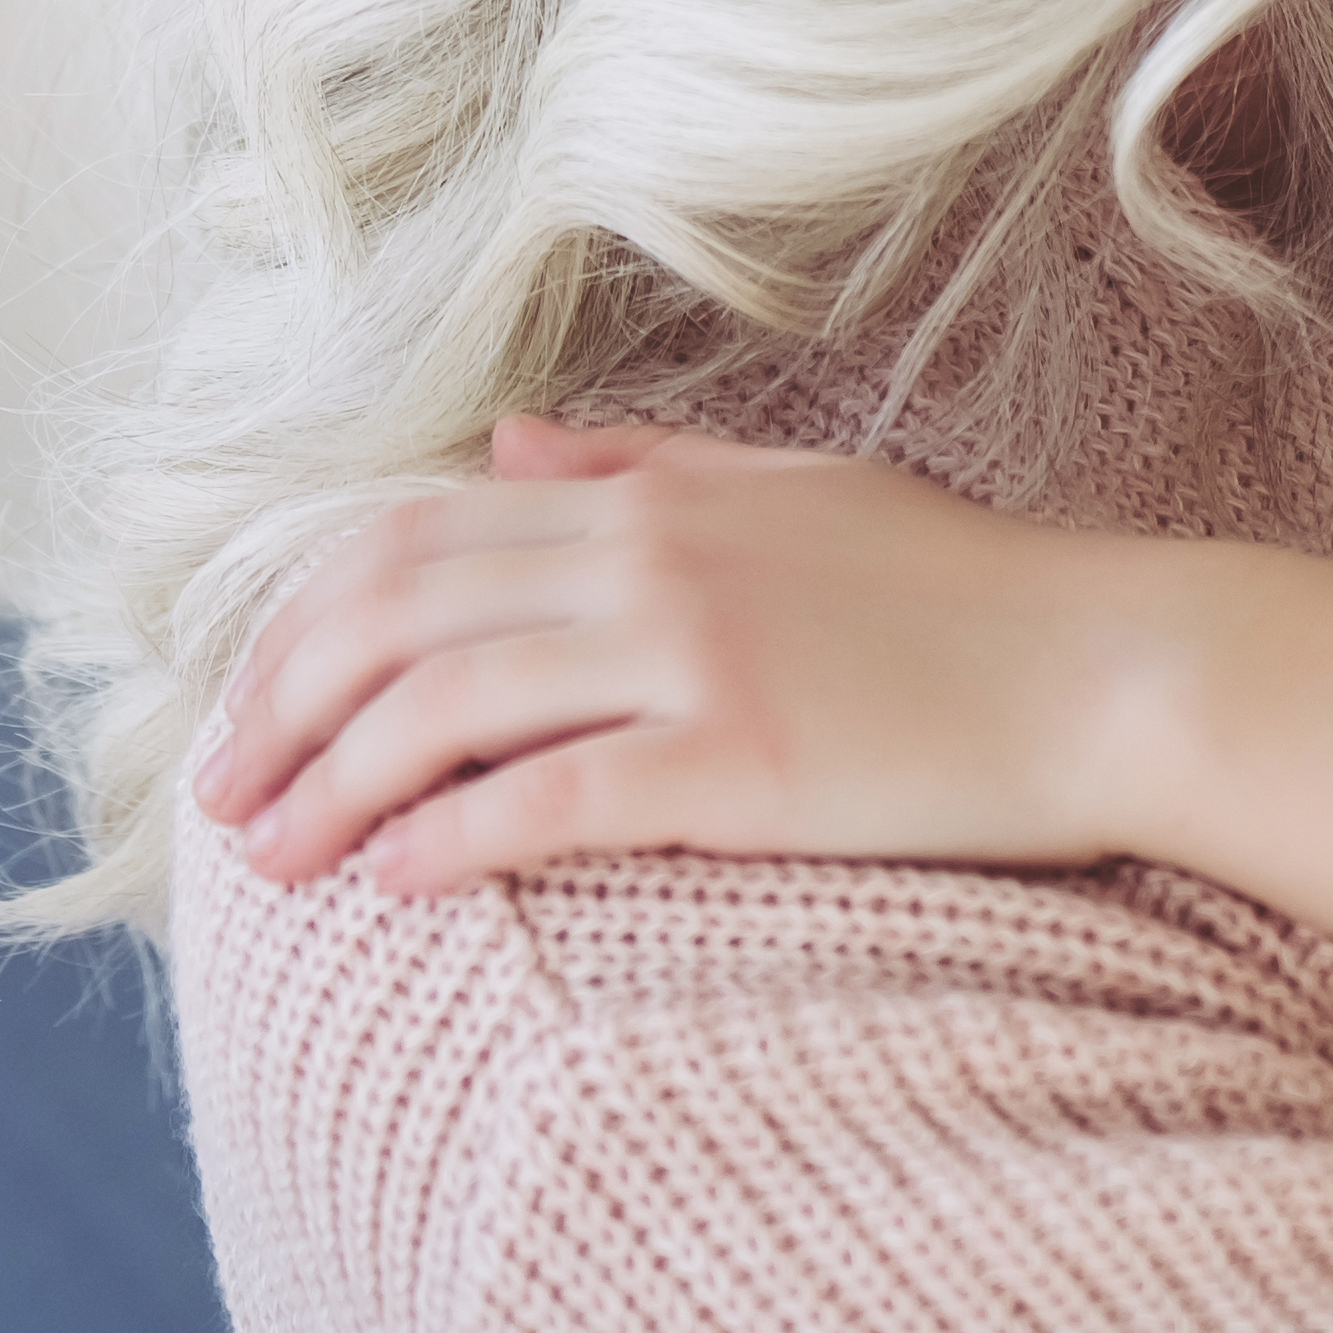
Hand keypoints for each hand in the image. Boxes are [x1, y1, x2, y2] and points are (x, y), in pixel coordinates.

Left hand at [190, 415, 1172, 896]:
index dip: (296, 623)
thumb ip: (644, 467)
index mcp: (649, 499)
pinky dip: (453, 842)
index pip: (409, 539)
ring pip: (444, 710)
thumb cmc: (964, 597)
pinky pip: (552, 800)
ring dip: (335, 791)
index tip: (242, 710)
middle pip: (393, 619)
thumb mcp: (796, 495)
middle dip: (278, 713)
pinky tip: (400, 885)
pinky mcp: (741, 763)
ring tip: (283, 865)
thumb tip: (510, 447)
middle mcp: (650, 561)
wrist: (1110, 670)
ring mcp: (693, 658)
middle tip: (222, 808)